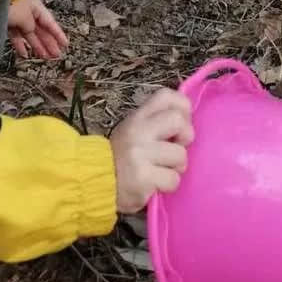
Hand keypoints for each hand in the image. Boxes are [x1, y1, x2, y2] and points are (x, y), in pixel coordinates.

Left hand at [7, 0, 68, 60]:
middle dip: (48, 43)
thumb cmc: (10, 4)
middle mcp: (28, 11)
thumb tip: (32, 31)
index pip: (50, 22)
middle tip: (56, 55)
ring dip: (37, 45)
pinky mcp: (7, 22)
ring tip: (44, 57)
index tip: (65, 45)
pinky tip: (24, 54)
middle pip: (40, 29)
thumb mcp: (25, 17)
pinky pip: (17, 35)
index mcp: (36, 6)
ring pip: (29, 34)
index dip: (57, 34)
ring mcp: (17, 17)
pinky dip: (20, 44)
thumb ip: (31, 27)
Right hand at [110, 89, 193, 213]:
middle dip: (185, 137)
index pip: (166, 96)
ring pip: (180, 155)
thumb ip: (154, 123)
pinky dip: (168, 185)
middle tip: (174, 150)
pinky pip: (173, 180)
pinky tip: (155, 185)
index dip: (182, 108)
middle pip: (178, 121)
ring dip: (176, 168)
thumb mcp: (132, 132)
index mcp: (137, 118)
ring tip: (161, 171)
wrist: (95, 183)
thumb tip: (186, 121)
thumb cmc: (120, 158)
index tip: (178, 126)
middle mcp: (138, 131)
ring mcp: (140, 154)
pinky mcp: (143, 178)